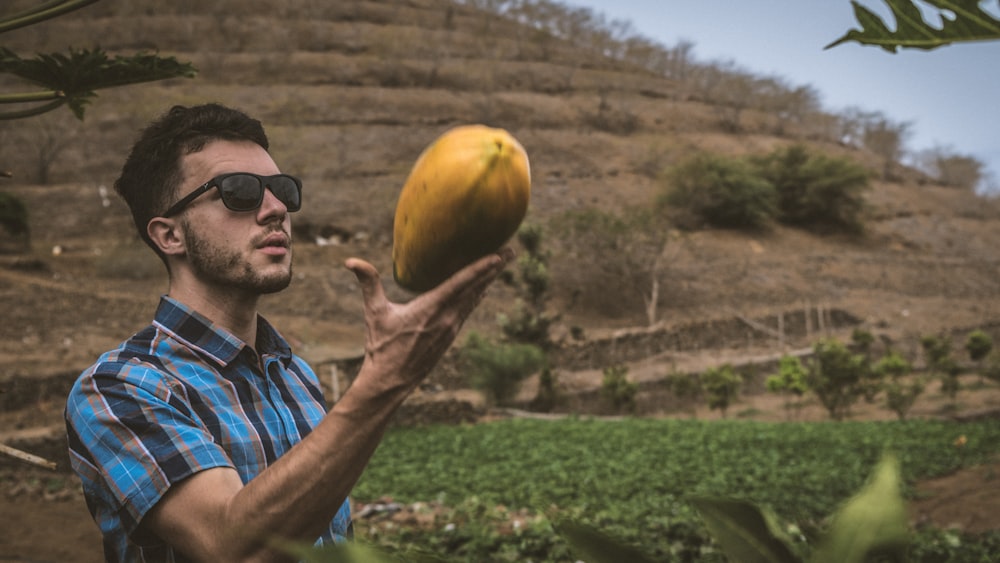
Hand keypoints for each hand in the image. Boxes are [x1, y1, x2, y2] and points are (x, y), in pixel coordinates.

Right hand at [344, 248, 513, 392]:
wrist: (391, 381)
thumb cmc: (382, 345)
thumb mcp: (374, 313)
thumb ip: (368, 283)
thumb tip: (350, 261)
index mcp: (432, 308)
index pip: (462, 283)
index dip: (482, 268)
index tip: (499, 255)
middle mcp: (447, 318)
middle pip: (476, 287)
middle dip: (495, 269)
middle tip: (512, 250)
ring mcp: (451, 328)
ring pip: (475, 298)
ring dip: (489, 280)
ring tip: (502, 264)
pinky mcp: (450, 335)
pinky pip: (468, 310)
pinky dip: (477, 296)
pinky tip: (484, 288)